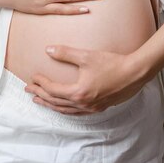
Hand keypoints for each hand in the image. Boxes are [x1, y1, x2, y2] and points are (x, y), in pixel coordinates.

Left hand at [25, 46, 145, 113]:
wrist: (134, 73)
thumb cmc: (112, 63)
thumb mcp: (87, 56)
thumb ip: (66, 53)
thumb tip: (48, 50)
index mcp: (78, 92)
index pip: (53, 90)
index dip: (41, 83)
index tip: (33, 76)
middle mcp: (83, 104)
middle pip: (55, 102)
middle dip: (41, 95)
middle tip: (29, 90)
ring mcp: (91, 108)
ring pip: (65, 110)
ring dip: (51, 105)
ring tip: (41, 100)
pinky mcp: (99, 107)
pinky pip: (76, 112)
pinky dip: (65, 109)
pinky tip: (64, 105)